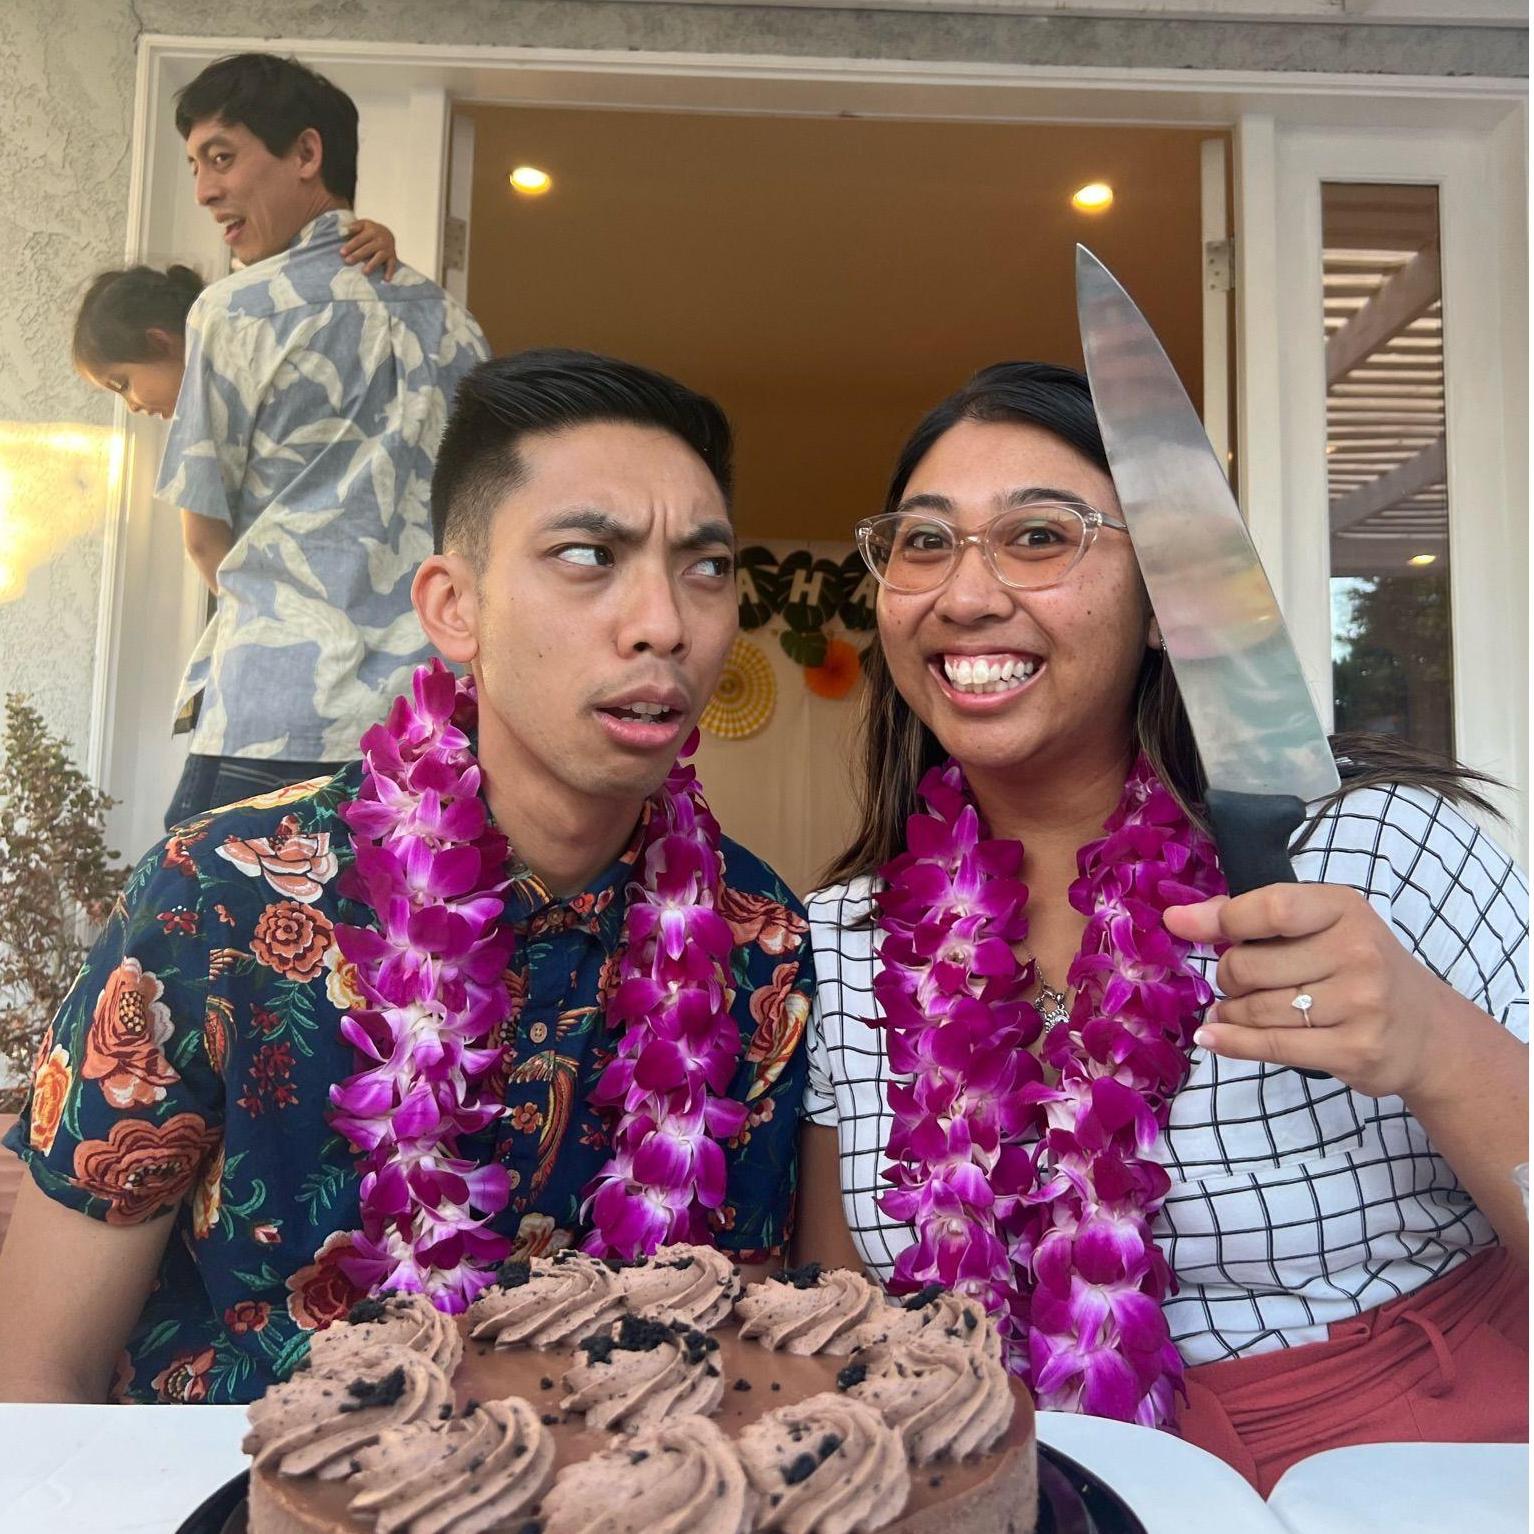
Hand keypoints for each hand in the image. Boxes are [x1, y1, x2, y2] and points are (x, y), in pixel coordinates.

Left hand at [341, 219, 397, 278]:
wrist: (388, 233)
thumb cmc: (370, 230)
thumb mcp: (363, 224)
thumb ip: (353, 227)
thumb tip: (343, 231)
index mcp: (372, 231)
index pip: (359, 239)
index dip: (350, 246)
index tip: (341, 252)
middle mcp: (381, 240)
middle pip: (367, 249)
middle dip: (357, 255)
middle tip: (347, 261)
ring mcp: (387, 249)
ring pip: (379, 258)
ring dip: (372, 265)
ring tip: (364, 272)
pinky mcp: (392, 257)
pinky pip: (392, 265)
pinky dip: (390, 272)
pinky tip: (386, 279)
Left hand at [1164, 884, 1456, 1100]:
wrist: (1428, 1032)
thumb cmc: (1356, 968)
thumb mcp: (1317, 926)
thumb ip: (1249, 916)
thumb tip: (1177, 917)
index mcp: (1344, 908)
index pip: (1270, 908)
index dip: (1219, 920)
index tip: (1180, 925)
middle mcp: (1358, 952)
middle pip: (1249, 965)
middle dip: (1229, 976)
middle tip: (1241, 982)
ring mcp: (1361, 1003)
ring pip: (1255, 1009)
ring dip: (1231, 1012)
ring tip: (1236, 1010)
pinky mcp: (1355, 1050)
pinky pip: (1271, 1046)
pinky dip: (1231, 1042)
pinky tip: (1211, 1036)